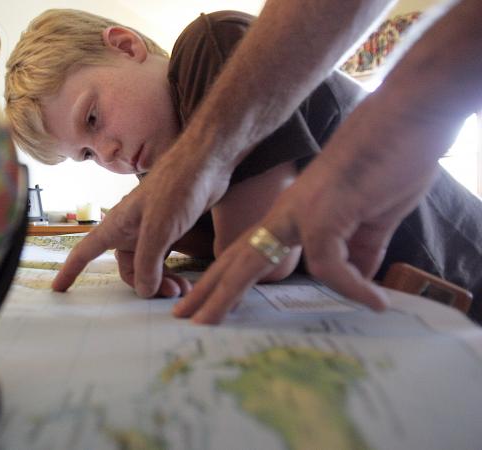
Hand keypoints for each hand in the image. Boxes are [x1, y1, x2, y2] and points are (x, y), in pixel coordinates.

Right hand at [52, 140, 231, 295]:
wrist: (206, 161)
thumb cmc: (177, 186)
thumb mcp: (159, 229)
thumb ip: (148, 262)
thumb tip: (144, 291)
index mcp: (117, 225)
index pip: (84, 252)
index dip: (70, 271)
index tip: (58, 289)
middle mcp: (130, 229)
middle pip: (127, 268)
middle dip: (144, 285)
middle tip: (169, 294)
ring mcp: (150, 229)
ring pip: (148, 266)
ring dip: (162, 281)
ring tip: (182, 289)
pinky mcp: (170, 228)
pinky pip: (164, 258)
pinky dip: (172, 271)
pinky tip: (186, 280)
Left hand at [173, 96, 446, 323]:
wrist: (406, 120)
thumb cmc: (390, 162)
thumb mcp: (371, 218)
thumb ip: (360, 249)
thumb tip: (361, 281)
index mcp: (293, 216)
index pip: (248, 252)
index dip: (226, 279)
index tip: (208, 303)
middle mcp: (287, 215)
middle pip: (234, 259)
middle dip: (206, 291)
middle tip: (180, 317)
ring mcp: (301, 214)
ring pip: (251, 263)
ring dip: (227, 297)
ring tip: (205, 324)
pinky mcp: (325, 215)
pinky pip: (332, 266)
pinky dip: (355, 286)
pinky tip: (375, 301)